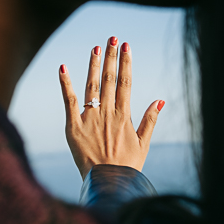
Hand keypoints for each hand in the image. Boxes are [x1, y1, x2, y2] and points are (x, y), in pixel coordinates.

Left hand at [59, 37, 163, 178]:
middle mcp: (107, 113)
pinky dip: (66, 83)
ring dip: (93, 65)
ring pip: (91, 86)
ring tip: (96, 47)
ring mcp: (90, 119)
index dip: (126, 63)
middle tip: (112, 38)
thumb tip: (160, 100)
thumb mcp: (144, 144)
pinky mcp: (73, 127)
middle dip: (111, 57)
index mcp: (124, 116)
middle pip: (109, 79)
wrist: (107, 184)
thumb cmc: (127, 166)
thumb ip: (150, 120)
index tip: (127, 47)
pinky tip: (63, 67)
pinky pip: (69, 101)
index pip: (125, 83)